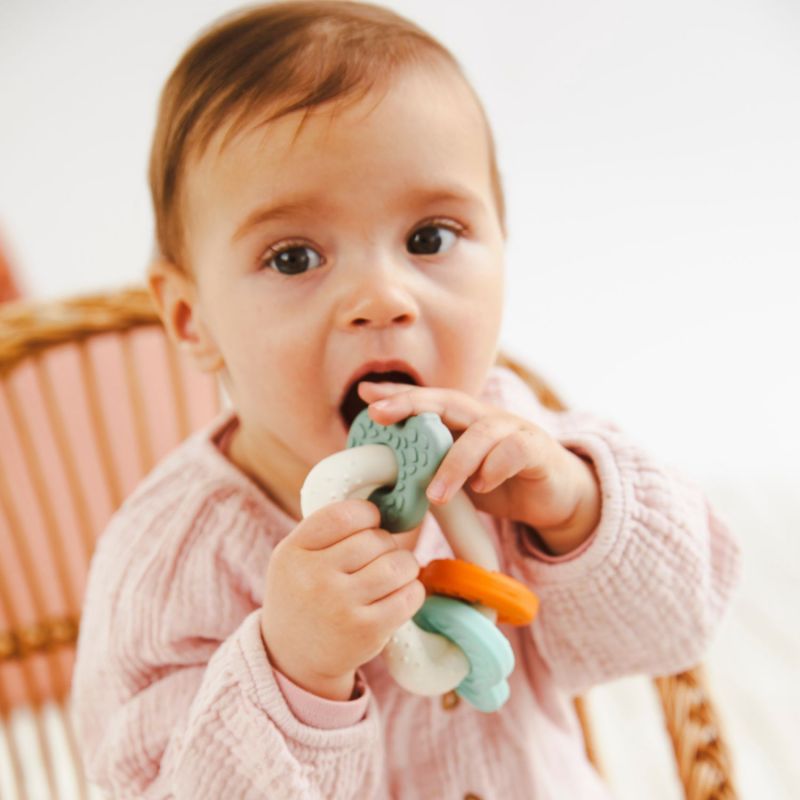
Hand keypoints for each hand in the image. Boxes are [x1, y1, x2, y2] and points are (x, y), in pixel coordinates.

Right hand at [260, 498, 425, 700]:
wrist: (293, 657)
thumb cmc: (303, 593)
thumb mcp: (295, 555)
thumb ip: (327, 529)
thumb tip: (384, 501)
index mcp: (293, 551)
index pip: (345, 515)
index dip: (368, 514)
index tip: (371, 524)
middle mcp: (314, 578)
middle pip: (375, 539)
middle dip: (386, 543)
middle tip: (379, 556)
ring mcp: (341, 606)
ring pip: (398, 564)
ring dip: (405, 564)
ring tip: (394, 572)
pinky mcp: (366, 631)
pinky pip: (409, 595)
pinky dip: (412, 590)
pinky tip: (399, 594)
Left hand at [358, 381, 601, 555]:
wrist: (553, 497)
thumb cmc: (498, 483)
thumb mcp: (457, 478)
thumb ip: (429, 471)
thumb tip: (383, 483)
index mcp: (463, 422)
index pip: (428, 402)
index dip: (397, 395)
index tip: (365, 394)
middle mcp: (485, 417)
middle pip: (449, 401)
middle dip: (412, 404)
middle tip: (380, 415)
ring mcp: (512, 430)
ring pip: (480, 433)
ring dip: (454, 463)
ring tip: (435, 495)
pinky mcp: (537, 450)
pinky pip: (515, 451)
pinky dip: (495, 467)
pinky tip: (483, 487)